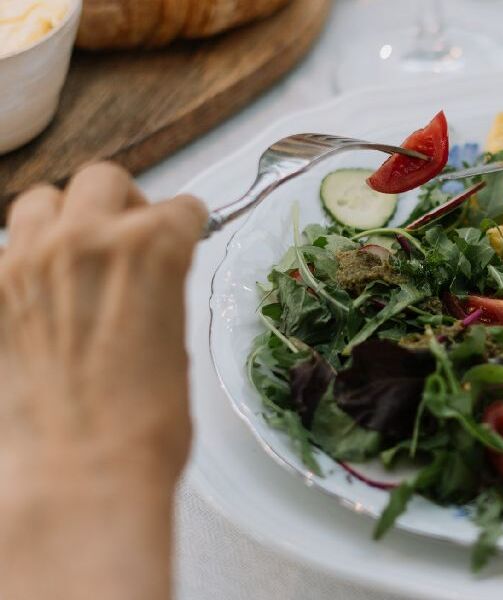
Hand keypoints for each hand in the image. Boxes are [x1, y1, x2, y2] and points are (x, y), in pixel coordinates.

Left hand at [0, 163, 205, 599]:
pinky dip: (26, 265)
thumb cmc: (143, 425)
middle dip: (123, 205)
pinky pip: (5, 252)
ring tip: (75, 258)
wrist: (80, 473)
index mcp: (152, 249)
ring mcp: (27, 263)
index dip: (187, 227)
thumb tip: (149, 281)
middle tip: (129, 241)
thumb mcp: (177, 341)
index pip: (181, 208)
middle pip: (103, 181)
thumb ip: (161, 291)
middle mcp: (85, 241)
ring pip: (41, 200)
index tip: (185, 237)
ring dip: (65, 220)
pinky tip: (43, 300)